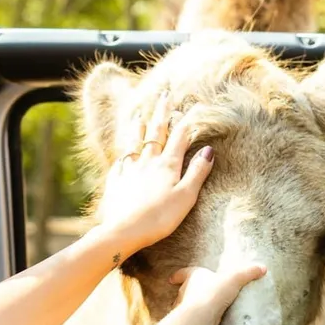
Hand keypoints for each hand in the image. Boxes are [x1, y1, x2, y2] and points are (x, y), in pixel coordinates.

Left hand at [95, 86, 213, 253]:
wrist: (124, 231)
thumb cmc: (159, 218)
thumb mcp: (186, 196)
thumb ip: (197, 172)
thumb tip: (209, 150)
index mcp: (167, 165)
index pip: (179, 136)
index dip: (186, 119)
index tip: (192, 104)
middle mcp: (147, 161)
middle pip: (156, 132)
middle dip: (161, 112)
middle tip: (164, 94)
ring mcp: (129, 169)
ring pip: (134, 142)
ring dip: (139, 126)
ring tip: (139, 114)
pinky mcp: (115, 180)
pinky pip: (120, 160)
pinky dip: (124, 151)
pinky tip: (123, 151)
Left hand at [169, 264, 267, 324]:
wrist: (202, 314)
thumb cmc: (214, 291)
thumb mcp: (235, 278)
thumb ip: (248, 272)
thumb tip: (263, 268)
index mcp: (193, 276)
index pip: (183, 273)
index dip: (178, 275)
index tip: (171, 279)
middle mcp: (185, 290)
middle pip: (182, 290)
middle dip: (186, 292)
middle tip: (192, 294)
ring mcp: (185, 306)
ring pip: (184, 305)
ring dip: (189, 307)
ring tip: (198, 310)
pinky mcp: (189, 320)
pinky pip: (190, 319)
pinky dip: (193, 319)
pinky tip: (201, 323)